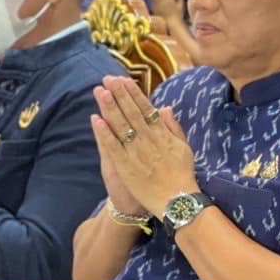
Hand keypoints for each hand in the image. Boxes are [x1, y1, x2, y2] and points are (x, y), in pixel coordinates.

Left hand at [90, 74, 197, 216]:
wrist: (176, 201)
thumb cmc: (182, 175)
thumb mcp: (184, 148)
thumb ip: (173, 127)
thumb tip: (165, 107)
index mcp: (162, 135)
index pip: (146, 109)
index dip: (134, 94)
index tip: (124, 80)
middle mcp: (148, 140)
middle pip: (131, 113)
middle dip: (119, 95)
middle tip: (108, 79)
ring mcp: (136, 152)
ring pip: (120, 125)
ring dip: (109, 107)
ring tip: (100, 91)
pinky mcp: (125, 166)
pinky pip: (112, 146)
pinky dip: (104, 132)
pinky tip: (96, 119)